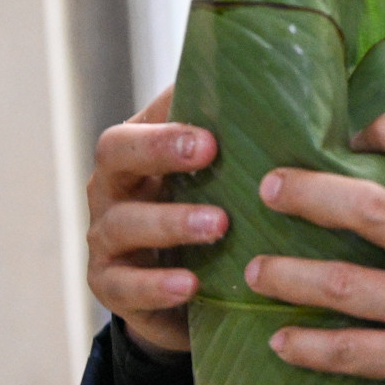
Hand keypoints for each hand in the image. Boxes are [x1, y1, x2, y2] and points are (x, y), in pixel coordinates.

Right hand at [86, 86, 226, 354]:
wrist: (182, 296)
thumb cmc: (206, 213)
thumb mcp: (216, 174)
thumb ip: (234, 133)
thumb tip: (278, 88)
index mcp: (137, 150)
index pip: (143, 119)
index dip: (170, 123)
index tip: (213, 133)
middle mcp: (113, 188)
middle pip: (116, 155)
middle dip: (159, 149)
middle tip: (208, 151)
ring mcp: (106, 238)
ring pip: (124, 223)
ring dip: (171, 220)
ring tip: (218, 225)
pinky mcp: (111, 287)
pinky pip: (125, 285)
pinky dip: (156, 284)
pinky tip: (190, 284)